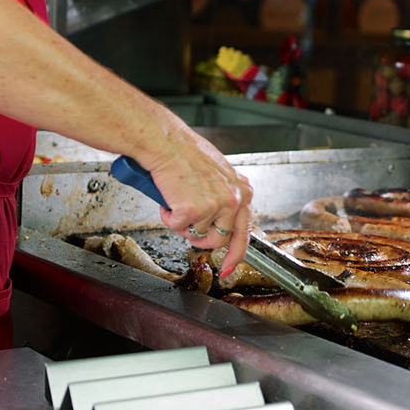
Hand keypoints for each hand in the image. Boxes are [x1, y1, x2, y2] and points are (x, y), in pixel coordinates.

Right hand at [144, 127, 253, 280]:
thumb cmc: (185, 153)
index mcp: (242, 191)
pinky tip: (168, 197)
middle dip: (200, 239)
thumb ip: (224, 199)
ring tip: (176, 200)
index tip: (228, 268)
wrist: (165, 142)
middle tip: (186, 225)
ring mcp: (215, 207)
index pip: (244, 232)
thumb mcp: (218, 176)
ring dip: (182, 223)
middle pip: (219, 240)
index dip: (235, 255)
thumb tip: (219, 224)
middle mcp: (234, 200)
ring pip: (196, 235)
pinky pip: (176, 227)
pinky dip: (167, 216)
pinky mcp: (193, 211)